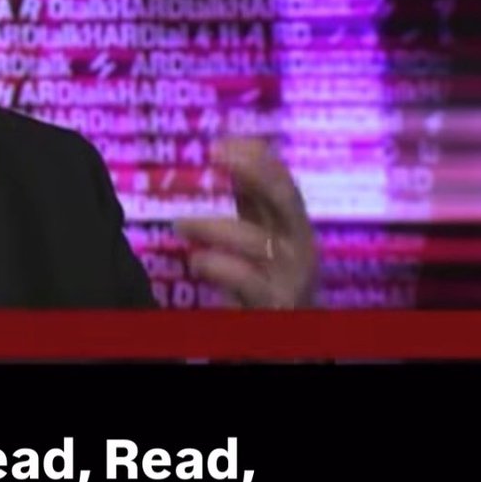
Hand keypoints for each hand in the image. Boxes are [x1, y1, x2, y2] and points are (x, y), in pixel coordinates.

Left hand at [174, 138, 318, 308]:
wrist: (284, 340)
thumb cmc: (267, 286)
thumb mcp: (259, 240)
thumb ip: (249, 204)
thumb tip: (230, 156)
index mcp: (294, 227)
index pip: (282, 181)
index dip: (256, 158)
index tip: (221, 142)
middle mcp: (300, 246)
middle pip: (286, 198)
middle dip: (256, 170)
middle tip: (218, 153)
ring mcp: (291, 276)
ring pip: (257, 240)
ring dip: (213, 226)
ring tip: (180, 223)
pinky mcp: (275, 304)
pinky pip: (247, 279)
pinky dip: (219, 265)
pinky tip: (196, 260)